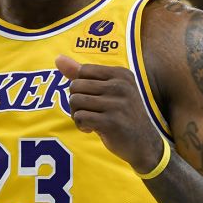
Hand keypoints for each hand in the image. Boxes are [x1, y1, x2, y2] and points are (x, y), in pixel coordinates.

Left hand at [54, 55, 164, 174]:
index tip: (92, 99)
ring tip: (90, 121)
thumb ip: (82, 74)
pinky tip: (92, 129)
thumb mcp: (108, 90)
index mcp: (121, 74)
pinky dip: (81, 125)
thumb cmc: (122, 115)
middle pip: (75, 86)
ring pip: (75, 101)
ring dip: (77, 114)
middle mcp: (120, 86)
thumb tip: (58, 59)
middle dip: (76, 102)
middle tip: (89, 113)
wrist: (144, 143)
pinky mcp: (111, 122)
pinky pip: (79, 117)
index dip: (80, 87)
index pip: (83, 71)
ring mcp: (116, 104)